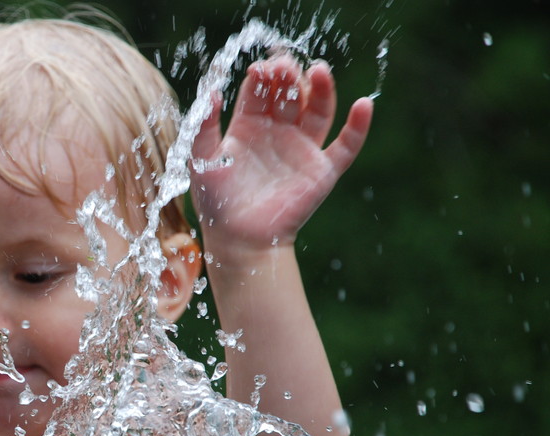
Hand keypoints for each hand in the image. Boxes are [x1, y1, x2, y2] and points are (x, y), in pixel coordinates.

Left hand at [191, 55, 372, 261]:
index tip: (261, 69)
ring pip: (318, 111)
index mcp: (248, 128)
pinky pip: (346, 146)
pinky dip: (358, 126)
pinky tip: (363, 104)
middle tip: (286, 66)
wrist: (239, 240)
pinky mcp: (321, 171)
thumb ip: (203, 125)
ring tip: (319, 71)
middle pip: (290, 95)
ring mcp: (301, 150)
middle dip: (289, 78)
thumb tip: (213, 92)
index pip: (260, 92)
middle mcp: (277, 134)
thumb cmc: (216, 203)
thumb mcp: (201, 159)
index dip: (263, 77)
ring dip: (321, 90)